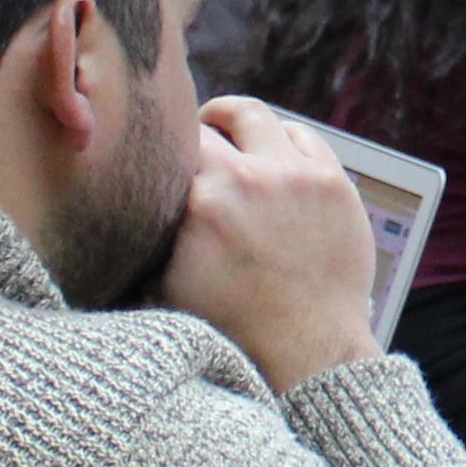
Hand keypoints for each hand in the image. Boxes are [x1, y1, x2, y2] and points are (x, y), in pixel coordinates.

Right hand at [156, 97, 385, 393]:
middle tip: (194, 139)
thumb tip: (130, 208)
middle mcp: (249, 179)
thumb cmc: (236, 327)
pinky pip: (306, 137)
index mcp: (202, 203)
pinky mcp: (335, 183)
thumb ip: (152, 237)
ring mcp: (297, 176)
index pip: (172, 145)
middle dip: (199, 131)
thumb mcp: (168, 286)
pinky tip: (274, 151)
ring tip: (230, 129)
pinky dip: (284, 139)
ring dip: (239, 121)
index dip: (165, 146)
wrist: (307, 350)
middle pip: (213, 123)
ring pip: (259, 116)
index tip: (163, 152)